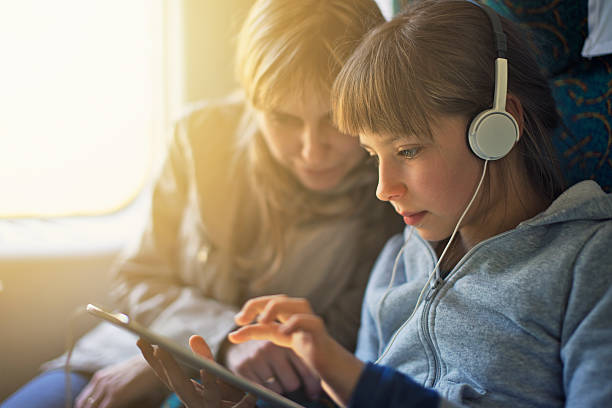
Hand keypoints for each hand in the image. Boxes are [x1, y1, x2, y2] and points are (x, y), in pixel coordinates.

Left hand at [75, 354, 164, 407]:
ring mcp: (107, 388)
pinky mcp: (115, 395)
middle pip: (84, 405)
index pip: (82, 401)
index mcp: (100, 377)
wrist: (154, 362)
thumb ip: (110, 386)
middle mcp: (100, 382)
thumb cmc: (142, 370)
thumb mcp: (121, 376)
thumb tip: (106, 400)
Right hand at [137, 336, 255, 407]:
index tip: (141, 341)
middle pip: (179, 385)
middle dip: (169, 368)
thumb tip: (193, 337)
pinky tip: (234, 388)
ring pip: (207, 398)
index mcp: (189, 392)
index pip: (167, 375)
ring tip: (205, 368)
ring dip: (207, 383)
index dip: (154, 360)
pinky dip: (236, 400)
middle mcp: (195, 402)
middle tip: (159, 347)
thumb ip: (205, 358)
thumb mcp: (216, 375)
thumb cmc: (226, 397)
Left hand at [228, 295, 363, 405]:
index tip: (238, 320)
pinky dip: (293, 324)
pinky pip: (306, 320)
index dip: (251, 307)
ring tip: (263, 322)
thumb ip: (255, 333)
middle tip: (242, 320)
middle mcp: (298, 309)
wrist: (325, 359)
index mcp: (286, 309)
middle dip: (258, 305)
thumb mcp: (274, 336)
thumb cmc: (300, 343)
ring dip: (275, 308)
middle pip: (278, 299)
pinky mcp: (318, 328)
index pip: (267, 301)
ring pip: (295, 303)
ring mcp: (309, 317)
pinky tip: (283, 333)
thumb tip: (231, 336)